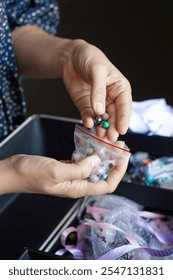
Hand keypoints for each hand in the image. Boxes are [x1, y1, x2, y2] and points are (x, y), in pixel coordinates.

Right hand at [0, 153, 129, 197]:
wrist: (12, 172)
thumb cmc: (30, 174)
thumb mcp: (56, 171)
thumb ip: (79, 168)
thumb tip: (98, 161)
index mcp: (77, 188)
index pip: (107, 184)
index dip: (118, 172)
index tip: (124, 156)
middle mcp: (77, 183)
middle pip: (102, 175)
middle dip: (113, 161)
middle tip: (118, 145)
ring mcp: (71, 175)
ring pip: (93, 166)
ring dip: (101, 155)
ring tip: (106, 141)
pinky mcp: (65, 167)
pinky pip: (82, 161)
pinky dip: (87, 152)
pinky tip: (88, 144)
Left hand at [62, 40, 131, 141]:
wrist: (71, 57)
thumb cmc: (90, 58)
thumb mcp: (97, 70)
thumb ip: (98, 91)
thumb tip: (100, 111)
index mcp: (120, 88)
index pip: (125, 106)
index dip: (124, 119)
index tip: (122, 130)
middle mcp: (111, 98)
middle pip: (115, 116)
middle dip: (113, 127)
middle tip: (110, 138)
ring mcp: (98, 104)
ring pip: (103, 120)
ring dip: (102, 128)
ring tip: (100, 136)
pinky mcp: (86, 106)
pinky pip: (89, 116)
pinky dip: (89, 121)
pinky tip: (88, 124)